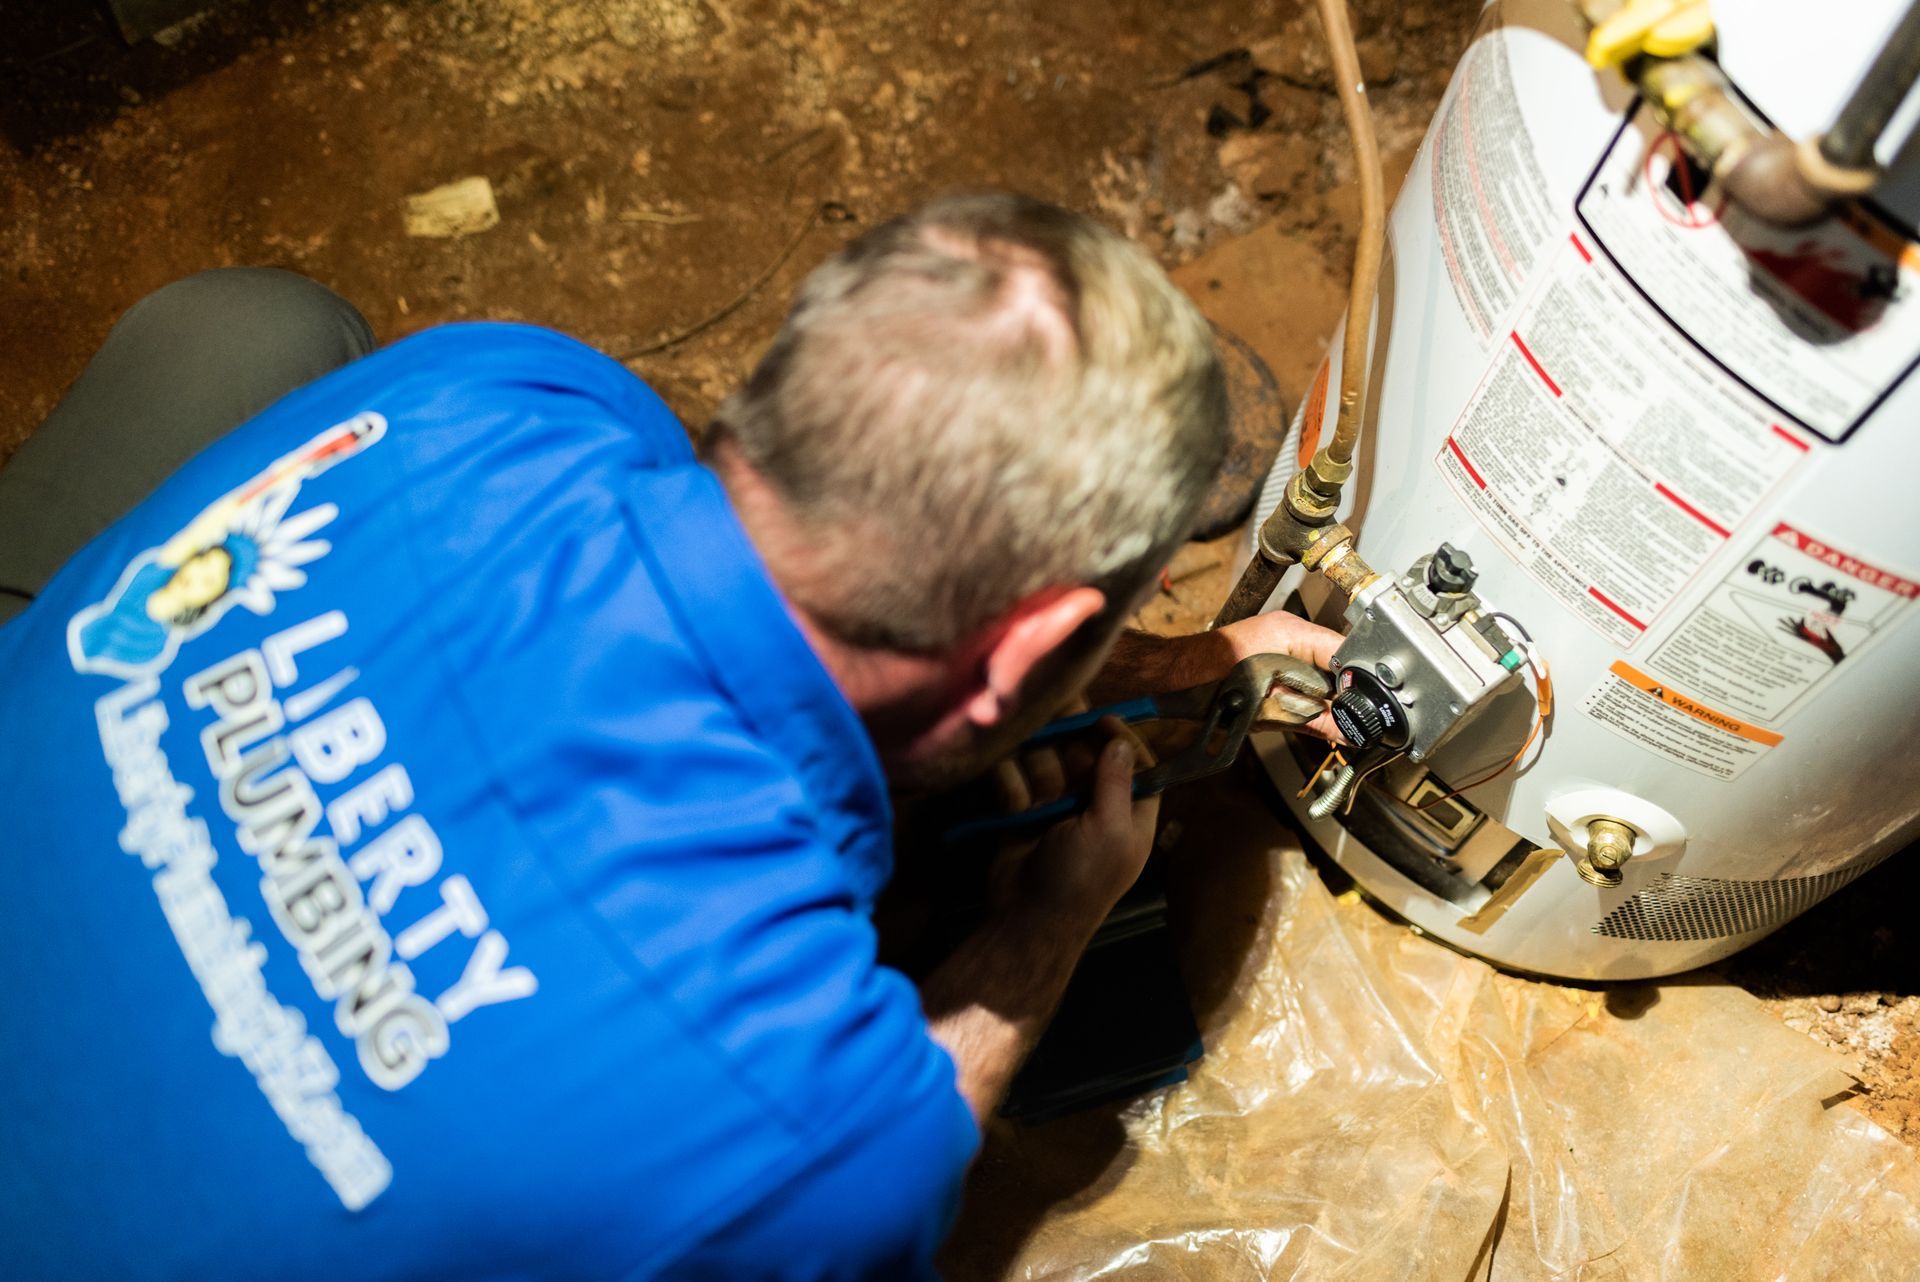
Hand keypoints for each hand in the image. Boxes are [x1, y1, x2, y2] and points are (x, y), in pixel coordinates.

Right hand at [996, 722, 1159, 924]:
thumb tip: (1121, 742)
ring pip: (1047, 763)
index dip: (1122, 740)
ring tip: (1030, 754)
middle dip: (1071, 738)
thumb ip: (1116, 783)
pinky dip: (1012, 780)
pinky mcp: (1022, 812)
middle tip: (1055, 707)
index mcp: (1129, 815)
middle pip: (1086, 757)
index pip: (1135, 767)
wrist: (1027, 919)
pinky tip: (1012, 792)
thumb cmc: (1081, 878)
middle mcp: (1094, 807)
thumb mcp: (1110, 830)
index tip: (1104, 718)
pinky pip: (1017, 781)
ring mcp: (1056, 809)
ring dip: (1037, 757)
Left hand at [1088, 610, 1346, 739]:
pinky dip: (1314, 698)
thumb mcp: (1269, 710)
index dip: (1360, 679)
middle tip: (1359, 720)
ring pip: (1324, 673)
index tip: (1370, 705)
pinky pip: (1305, 677)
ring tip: (1342, 721)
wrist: (1174, 682)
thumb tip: (1349, 731)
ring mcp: (1281, 643)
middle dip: (1349, 692)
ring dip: (1332, 698)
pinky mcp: (1272, 660)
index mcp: (1292, 632)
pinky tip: (1319, 717)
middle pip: (1338, 663)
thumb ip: (1313, 718)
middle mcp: (1290, 632)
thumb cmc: (1209, 686)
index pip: (1345, 650)